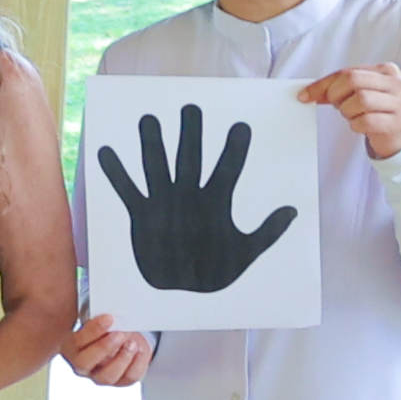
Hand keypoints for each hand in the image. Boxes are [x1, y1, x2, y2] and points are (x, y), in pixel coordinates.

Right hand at [61, 310, 153, 389]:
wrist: (120, 340)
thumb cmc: (106, 329)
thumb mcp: (99, 320)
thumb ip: (99, 317)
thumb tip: (109, 311)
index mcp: (71, 348)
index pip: (76, 342)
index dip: (93, 331)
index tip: (109, 319)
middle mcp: (82, 366)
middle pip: (84, 363)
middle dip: (104, 347)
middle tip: (119, 334)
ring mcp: (99, 376)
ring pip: (107, 376)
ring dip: (122, 358)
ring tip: (132, 344)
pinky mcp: (119, 382)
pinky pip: (129, 378)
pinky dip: (138, 364)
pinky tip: (140, 350)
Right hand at [94, 98, 300, 295]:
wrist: (184, 291)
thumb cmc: (216, 270)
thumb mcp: (247, 252)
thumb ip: (268, 232)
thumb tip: (293, 211)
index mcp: (216, 202)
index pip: (227, 170)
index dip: (235, 149)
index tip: (241, 126)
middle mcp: (189, 195)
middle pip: (190, 158)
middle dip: (191, 134)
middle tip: (191, 108)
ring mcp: (164, 202)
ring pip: (158, 167)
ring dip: (152, 145)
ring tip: (149, 120)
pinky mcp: (142, 214)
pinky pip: (127, 190)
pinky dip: (117, 174)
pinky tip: (107, 153)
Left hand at [303, 61, 400, 161]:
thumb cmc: (376, 111)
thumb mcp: (359, 93)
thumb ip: (337, 88)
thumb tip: (307, 93)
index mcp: (386, 70)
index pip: (347, 72)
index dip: (323, 84)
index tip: (305, 95)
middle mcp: (396, 83)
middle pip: (353, 80)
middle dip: (336, 95)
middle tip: (337, 106)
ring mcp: (399, 103)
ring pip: (361, 99)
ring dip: (348, 111)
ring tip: (353, 115)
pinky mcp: (398, 123)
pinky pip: (367, 121)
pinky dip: (356, 125)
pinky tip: (360, 126)